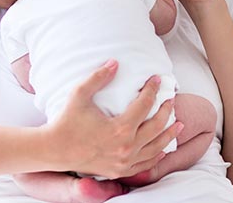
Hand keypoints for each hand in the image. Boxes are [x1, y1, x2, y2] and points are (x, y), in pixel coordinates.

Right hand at [42, 60, 181, 178]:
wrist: (54, 150)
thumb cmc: (66, 121)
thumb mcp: (80, 95)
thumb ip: (98, 77)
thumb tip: (115, 61)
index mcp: (119, 128)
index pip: (144, 105)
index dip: (152, 90)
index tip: (157, 79)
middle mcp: (126, 147)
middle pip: (156, 127)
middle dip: (166, 111)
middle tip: (171, 100)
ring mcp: (124, 161)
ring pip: (155, 148)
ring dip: (169, 135)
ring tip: (179, 124)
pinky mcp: (119, 171)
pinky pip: (145, 165)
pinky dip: (157, 156)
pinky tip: (163, 149)